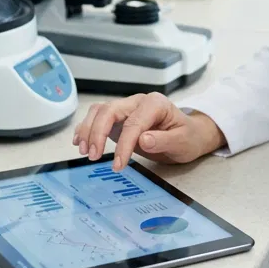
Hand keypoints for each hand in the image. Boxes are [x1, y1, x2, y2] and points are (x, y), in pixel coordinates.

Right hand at [72, 94, 225, 169]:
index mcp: (155, 104)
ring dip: (88, 130)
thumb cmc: (187, 137)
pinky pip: (97, 117)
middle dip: (97, 133)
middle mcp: (138, 102)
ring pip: (99, 111)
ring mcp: (127, 109)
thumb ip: (163, 140)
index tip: (119, 165)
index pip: (133, 123)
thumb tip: (143, 139)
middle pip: (109, 110)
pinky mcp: (119, 119)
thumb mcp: (182, 141)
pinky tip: (80, 141)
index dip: (124, 144)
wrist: (189, 135)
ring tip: (85, 151)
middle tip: (93, 156)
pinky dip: (86, 128)